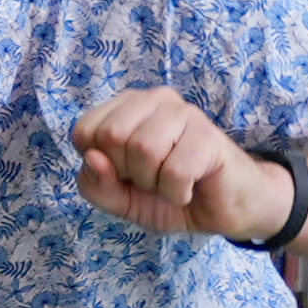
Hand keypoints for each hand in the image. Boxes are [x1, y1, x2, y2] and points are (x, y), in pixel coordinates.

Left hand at [75, 87, 290, 242]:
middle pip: (112, 136)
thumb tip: (92, 158)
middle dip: (127, 172)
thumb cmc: (168, 193)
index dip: (100, 164)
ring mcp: (185, 113)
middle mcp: (155, 99)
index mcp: (126, 107)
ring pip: (144, 149)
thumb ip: (95, 183)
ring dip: (154, 183)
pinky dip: (177, 193)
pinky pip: (175, 171)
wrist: (223, 208)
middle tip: (152, 178)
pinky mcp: (209, 135)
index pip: (85, 131)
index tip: (126, 172)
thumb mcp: (120, 198)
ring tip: (171, 181)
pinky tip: (189, 188)